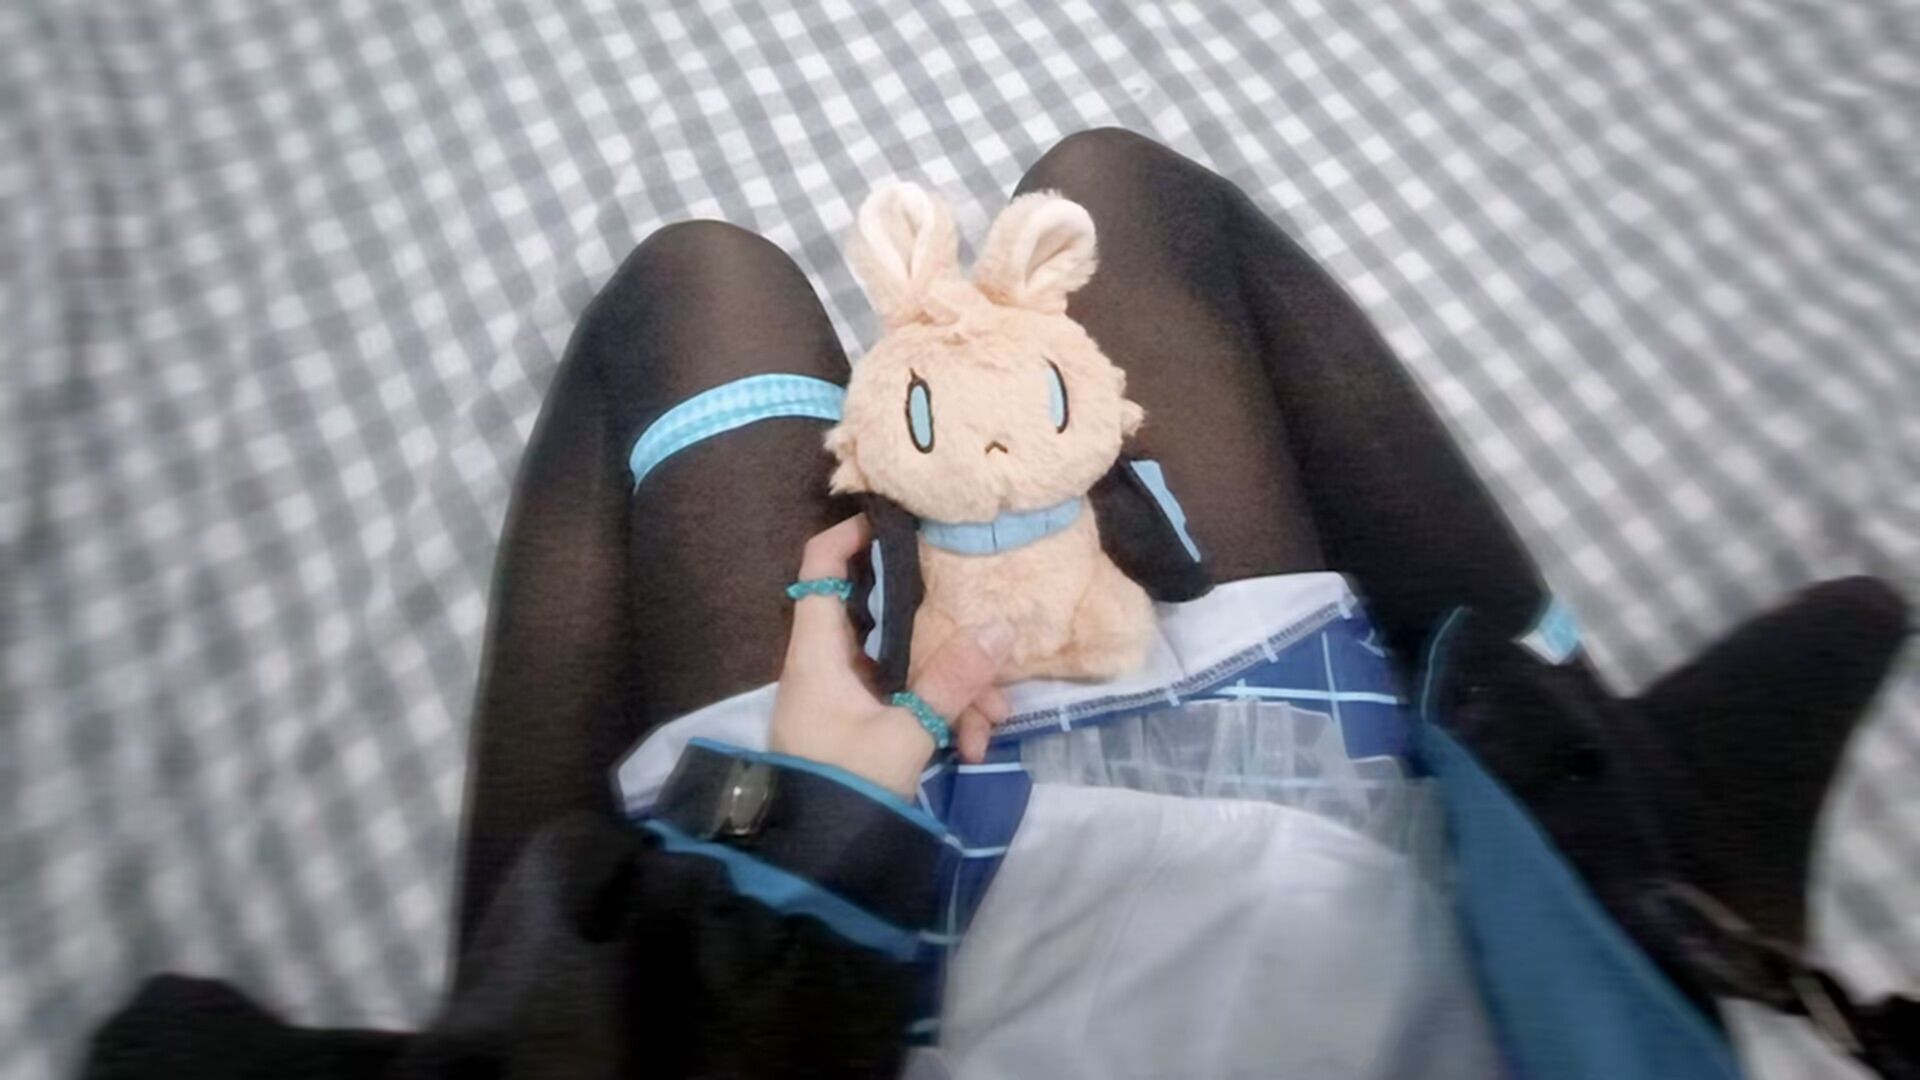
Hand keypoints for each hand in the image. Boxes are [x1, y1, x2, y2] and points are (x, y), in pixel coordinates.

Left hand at [770, 515, 1014, 795]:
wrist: (812, 862)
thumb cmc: (844, 785)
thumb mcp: (904, 735)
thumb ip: (951, 680)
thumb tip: (1000, 627)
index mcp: (819, 651)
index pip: (821, 565)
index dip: (854, 534)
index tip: (906, 521)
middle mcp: (830, 663)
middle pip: (887, 617)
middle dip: (945, 635)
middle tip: (987, 641)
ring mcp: (848, 696)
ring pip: (908, 665)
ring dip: (955, 687)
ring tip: (990, 723)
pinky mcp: (865, 726)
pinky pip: (909, 701)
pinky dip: (942, 716)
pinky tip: (973, 746)